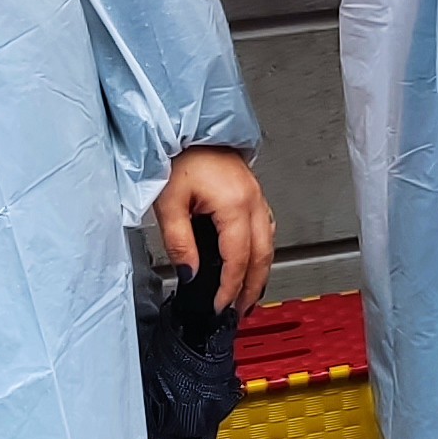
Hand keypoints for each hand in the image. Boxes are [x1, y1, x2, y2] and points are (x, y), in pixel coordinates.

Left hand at [153, 146, 276, 313]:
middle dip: (252, 288)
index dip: (230, 288)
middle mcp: (252, 200)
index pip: (238, 259)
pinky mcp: (252, 190)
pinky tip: (253, 259)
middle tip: (239, 311)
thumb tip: (190, 274)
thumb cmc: (176, 157)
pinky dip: (262, 250)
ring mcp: (256, 194)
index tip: (219, 307)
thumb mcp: (168, 204)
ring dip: (261, 271)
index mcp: (234, 204)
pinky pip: (266, 227)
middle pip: (262, 255)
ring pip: (269, 242)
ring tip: (248, 294)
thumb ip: (179, 243)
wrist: (185, 128)